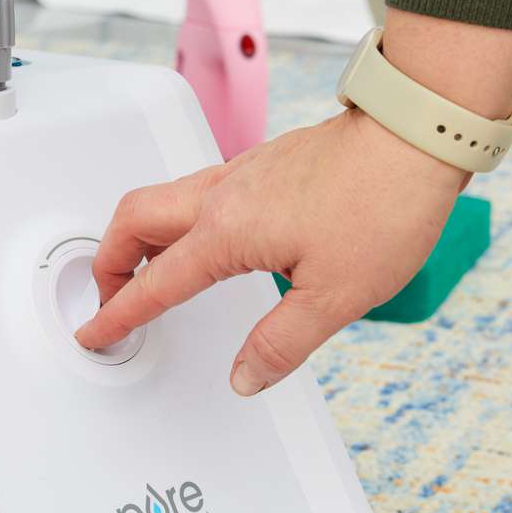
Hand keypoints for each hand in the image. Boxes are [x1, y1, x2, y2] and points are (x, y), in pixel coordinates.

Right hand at [75, 110, 468, 395]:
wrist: (415, 135)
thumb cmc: (383, 202)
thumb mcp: (335, 297)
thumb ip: (280, 344)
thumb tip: (245, 377)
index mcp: (227, 231)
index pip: (155, 284)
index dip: (118, 315)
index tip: (96, 333)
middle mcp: (224, 194)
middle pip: (132, 220)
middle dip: (108, 263)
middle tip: (110, 297)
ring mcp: (243, 174)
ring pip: (161, 198)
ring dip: (140, 237)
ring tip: (147, 271)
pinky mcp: (264, 165)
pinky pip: (196, 190)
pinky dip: (177, 220)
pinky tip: (205, 239)